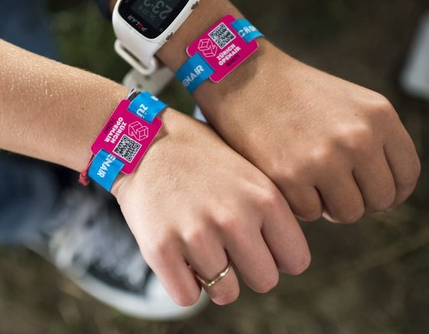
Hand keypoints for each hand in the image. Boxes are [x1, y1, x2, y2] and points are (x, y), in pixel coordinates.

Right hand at [111, 108, 309, 305]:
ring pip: (226, 293)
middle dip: (247, 270)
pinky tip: (180, 258)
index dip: (278, 257)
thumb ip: (271, 209)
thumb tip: (285, 256)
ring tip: (201, 249)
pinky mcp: (161, 249)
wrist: (142, 141)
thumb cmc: (199, 156)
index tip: (261, 247)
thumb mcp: (247, 170)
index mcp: (264, 198)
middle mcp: (234, 218)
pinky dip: (184, 284)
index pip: (295, 260)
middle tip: (228, 249)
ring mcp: (196, 235)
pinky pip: (187, 296)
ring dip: (215, 279)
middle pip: (264, 281)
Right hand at [194, 43, 419, 222]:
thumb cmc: (293, 92)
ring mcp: (324, 159)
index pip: (406, 175)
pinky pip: (309, 214)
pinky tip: (286, 179)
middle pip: (379, 200)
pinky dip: (298, 203)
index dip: (390, 192)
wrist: (242, 76)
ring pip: (347, 213)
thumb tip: (382, 191)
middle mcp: (358, 138)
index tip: (370, 193)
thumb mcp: (348, 103)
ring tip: (309, 184)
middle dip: (357, 201)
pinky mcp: (289, 176)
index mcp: (379, 116)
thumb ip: (373, 139)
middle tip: (333, 190)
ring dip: (329, 206)